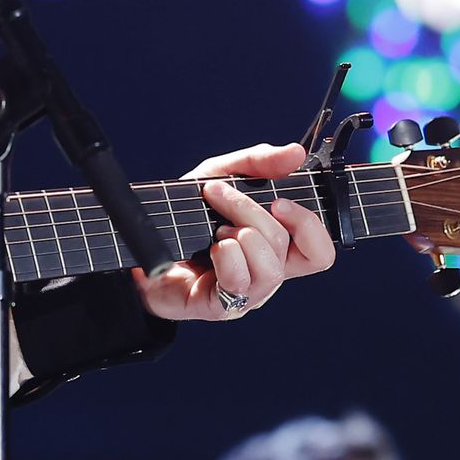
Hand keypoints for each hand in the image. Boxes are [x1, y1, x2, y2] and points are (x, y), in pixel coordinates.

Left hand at [135, 142, 335, 322]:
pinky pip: (238, 284)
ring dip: (240, 235)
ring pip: (269, 270)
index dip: (309, 225)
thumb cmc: (185, 216)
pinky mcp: (217, 306)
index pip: (320, 253)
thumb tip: (295, 153)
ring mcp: (244, 294)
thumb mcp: (218, 176)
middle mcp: (266, 275)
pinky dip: (227, 256)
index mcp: (275, 249)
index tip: (279, 200)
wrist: (139, 243)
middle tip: (220, 196)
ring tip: (215, 228)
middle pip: (288, 250)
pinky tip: (211, 246)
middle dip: (252, 212)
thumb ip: (256, 163)